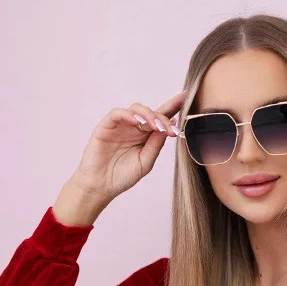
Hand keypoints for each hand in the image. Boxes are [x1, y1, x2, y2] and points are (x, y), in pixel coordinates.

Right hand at [72, 90, 186, 204]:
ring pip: (136, 109)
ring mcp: (120, 125)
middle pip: (151, 112)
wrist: (100, 187)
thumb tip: (168, 127)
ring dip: (148, 115)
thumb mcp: (145, 162)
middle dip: (163, 118)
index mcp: (145, 136)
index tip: (186, 98)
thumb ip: (155, 145)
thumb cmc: (122, 177)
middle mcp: (134, 127)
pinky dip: (128, 114)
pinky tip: (137, 121)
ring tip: (155, 125)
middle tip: (171, 128)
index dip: (173, 107)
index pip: (160, 118)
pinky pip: (118, 113)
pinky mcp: (106, 126)